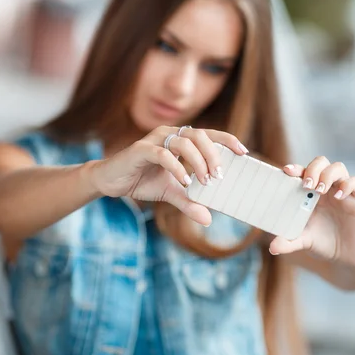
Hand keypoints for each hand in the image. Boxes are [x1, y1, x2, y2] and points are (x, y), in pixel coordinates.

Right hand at [88, 126, 248, 225]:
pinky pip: (163, 154)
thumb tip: (208, 219)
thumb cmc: (143, 181)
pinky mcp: (141, 149)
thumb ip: (189, 202)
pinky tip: (184, 182)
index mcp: (180, 140)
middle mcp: (169, 134)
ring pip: (184, 142)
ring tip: (204, 182)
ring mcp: (155, 139)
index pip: (209, 134)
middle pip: (200, 135)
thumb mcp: (170, 193)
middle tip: (219, 176)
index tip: (244, 152)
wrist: (111, 181)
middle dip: (213, 155)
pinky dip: (177, 168)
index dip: (227, 140)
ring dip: (198, 162)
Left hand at [269, 156, 354, 266]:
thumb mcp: (304, 241)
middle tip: (306, 185)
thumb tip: (273, 247)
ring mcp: (344, 190)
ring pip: (338, 167)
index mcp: (310, 192)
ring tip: (320, 190)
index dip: (296, 168)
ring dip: (328, 175)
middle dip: (313, 169)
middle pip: (321, 162)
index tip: (287, 171)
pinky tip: (339, 196)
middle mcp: (327, 187)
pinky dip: (348, 185)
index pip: (303, 171)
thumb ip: (288, 242)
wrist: (345, 255)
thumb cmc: (322, 242)